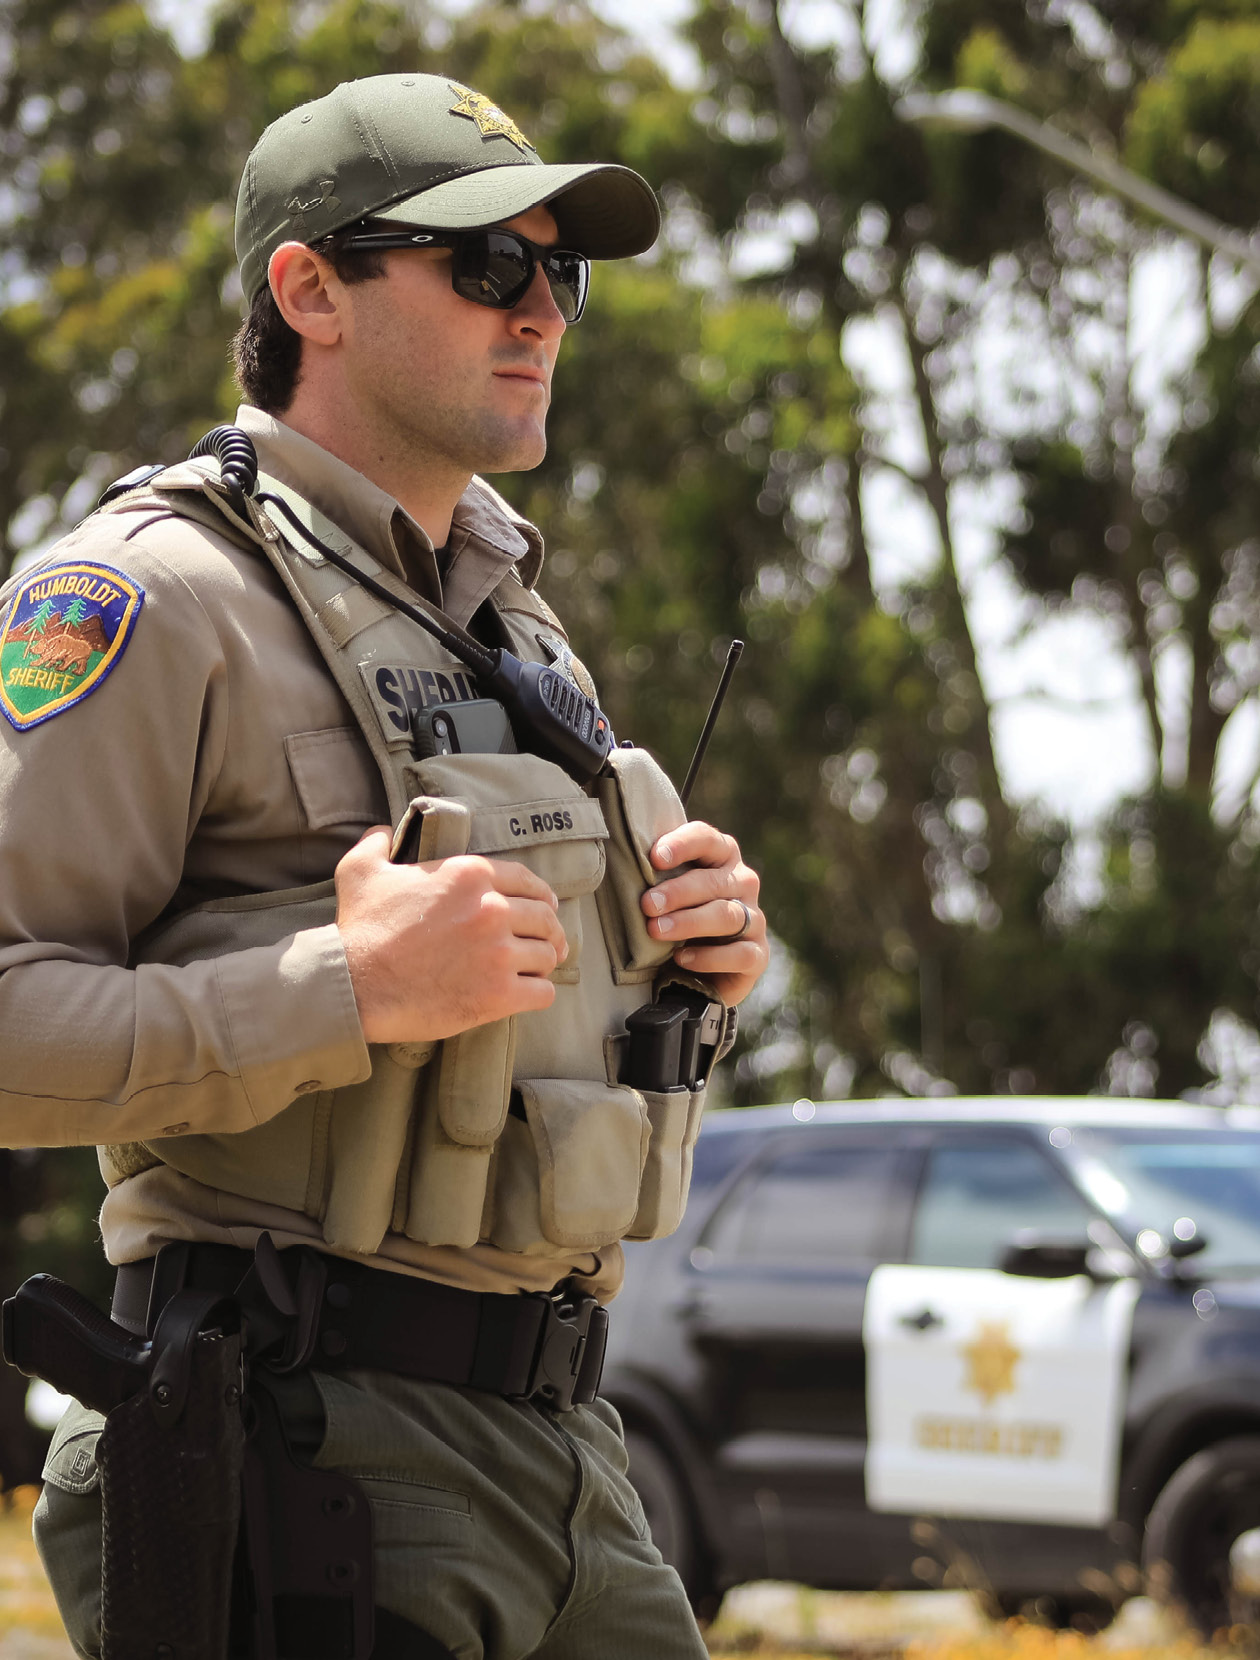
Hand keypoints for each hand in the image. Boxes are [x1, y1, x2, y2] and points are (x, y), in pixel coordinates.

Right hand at [335, 828, 568, 1044]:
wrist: (354, 985)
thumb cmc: (360, 929)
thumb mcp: (361, 871)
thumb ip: (378, 843)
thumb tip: (384, 831)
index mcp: (470, 875)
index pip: (528, 881)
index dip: (541, 895)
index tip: (546, 907)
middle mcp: (492, 909)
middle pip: (544, 919)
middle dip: (549, 930)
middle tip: (549, 943)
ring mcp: (498, 953)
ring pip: (547, 955)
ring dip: (543, 963)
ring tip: (535, 970)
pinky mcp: (498, 994)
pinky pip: (542, 993)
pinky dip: (538, 993)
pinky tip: (528, 994)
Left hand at [640, 821, 767, 1006]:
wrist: (698, 970)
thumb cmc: (676, 918)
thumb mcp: (665, 893)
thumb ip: (655, 877)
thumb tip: (624, 866)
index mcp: (721, 857)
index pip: (707, 839)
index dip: (683, 844)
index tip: (655, 857)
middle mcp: (742, 883)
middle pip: (714, 881)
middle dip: (678, 892)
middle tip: (647, 904)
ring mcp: (754, 919)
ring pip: (727, 915)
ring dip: (689, 922)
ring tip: (656, 930)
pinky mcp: (757, 955)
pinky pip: (740, 953)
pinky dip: (709, 956)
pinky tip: (682, 958)